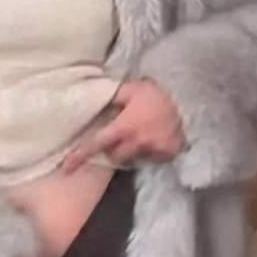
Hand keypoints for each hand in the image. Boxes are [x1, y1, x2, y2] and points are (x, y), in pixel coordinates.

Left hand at [61, 79, 186, 173]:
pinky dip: (150, 151)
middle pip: (115, 157)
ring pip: (133, 159)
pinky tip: (155, 136)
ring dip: (131, 151)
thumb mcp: (132, 88)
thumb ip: (114, 96)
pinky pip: (153, 158)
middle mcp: (136, 143)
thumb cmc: (157, 93)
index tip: (66, 168)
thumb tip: (98, 97)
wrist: (190, 100)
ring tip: (138, 134)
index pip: (97, 144)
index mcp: (124, 127)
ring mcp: (153, 151)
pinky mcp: (168, 154)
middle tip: (117, 136)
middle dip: (112, 149)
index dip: (80, 156)